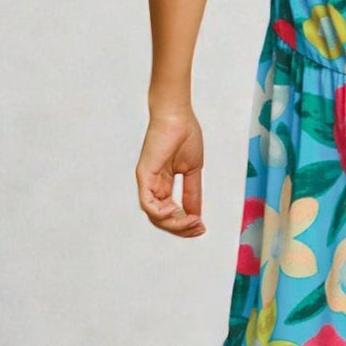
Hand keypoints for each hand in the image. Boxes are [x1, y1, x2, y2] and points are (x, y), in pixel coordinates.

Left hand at [135, 110, 206, 236]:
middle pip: (162, 219)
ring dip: (174, 223)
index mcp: (163, 185)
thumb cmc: (185, 135)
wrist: (177, 116)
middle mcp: (153, 186)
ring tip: (191, 220)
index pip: (170, 213)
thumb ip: (192, 193)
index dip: (185, 224)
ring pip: (155, 216)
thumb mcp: (193, 171)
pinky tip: (175, 210)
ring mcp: (147, 182)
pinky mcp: (144, 176)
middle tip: (198, 227)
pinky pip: (147, 203)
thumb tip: (196, 214)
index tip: (202, 227)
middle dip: (181, 228)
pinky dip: (160, 213)